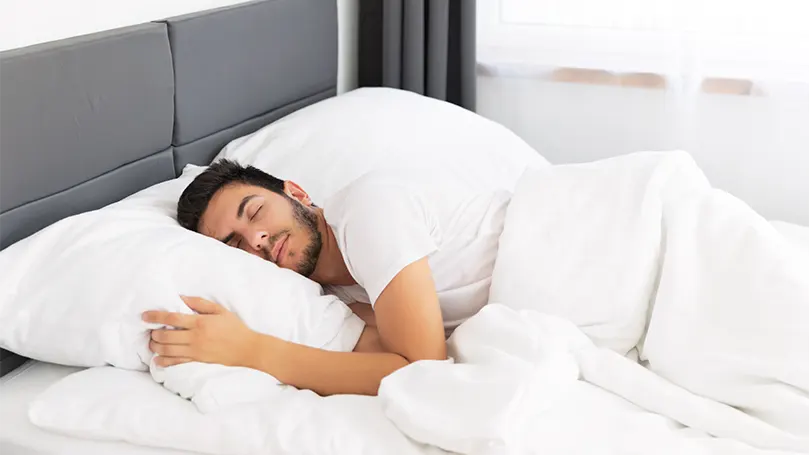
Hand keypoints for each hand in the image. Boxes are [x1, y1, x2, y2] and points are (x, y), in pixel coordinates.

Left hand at [142, 296, 257, 367]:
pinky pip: (176, 363)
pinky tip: (158, 359)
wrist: (246, 348)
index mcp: (200, 322)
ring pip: (167, 350)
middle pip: (165, 336)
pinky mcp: (196, 360)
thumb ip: (199, 303)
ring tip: (153, 342)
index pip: (172, 318)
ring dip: (155, 346)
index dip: (155, 316)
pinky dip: (163, 362)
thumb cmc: (233, 327)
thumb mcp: (219, 310)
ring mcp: (195, 351)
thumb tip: (180, 298)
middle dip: (153, 333)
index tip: (144, 316)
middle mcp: (195, 337)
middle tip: (151, 330)